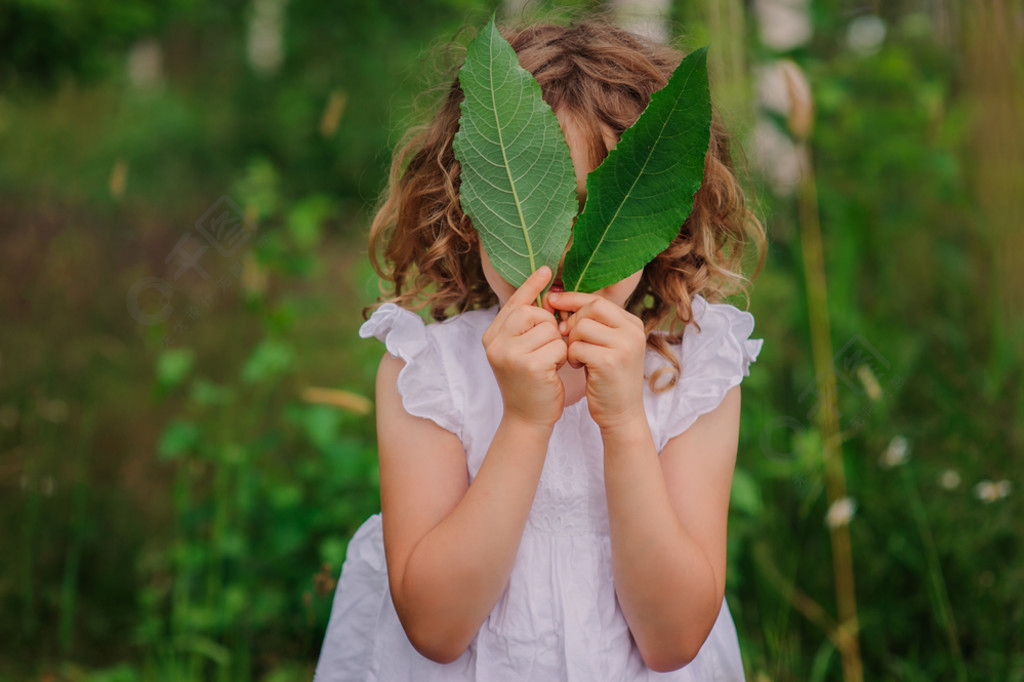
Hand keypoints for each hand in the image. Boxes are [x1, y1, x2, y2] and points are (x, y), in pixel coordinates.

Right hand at [482, 266, 566, 428]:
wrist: (527, 419)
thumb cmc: (530, 382)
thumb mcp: (521, 350)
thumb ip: (526, 325)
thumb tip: (548, 293)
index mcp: (491, 336)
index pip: (514, 302)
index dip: (531, 285)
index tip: (548, 270)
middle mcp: (495, 343)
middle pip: (532, 311)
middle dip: (549, 325)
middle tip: (549, 345)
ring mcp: (510, 354)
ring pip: (548, 328)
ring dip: (557, 343)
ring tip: (550, 361)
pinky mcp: (529, 366)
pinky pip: (558, 346)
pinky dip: (563, 357)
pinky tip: (555, 370)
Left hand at [545, 291, 647, 430]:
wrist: (621, 413)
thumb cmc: (607, 378)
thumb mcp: (606, 345)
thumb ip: (592, 324)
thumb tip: (558, 299)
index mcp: (632, 324)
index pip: (599, 299)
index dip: (573, 299)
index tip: (552, 300)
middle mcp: (633, 331)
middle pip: (592, 308)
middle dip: (572, 321)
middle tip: (565, 336)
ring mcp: (624, 346)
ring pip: (582, 326)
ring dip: (571, 341)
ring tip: (577, 357)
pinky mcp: (610, 361)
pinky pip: (577, 347)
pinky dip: (572, 356)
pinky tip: (579, 367)